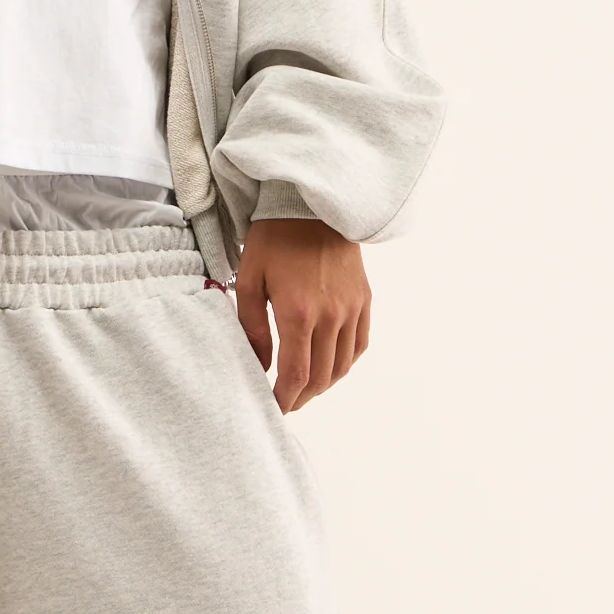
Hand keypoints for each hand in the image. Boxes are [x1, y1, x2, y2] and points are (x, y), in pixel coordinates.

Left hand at [234, 219, 370, 412]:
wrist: (312, 206)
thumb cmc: (273, 239)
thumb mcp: (249, 280)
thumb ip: (252, 327)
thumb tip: (259, 364)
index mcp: (298, 313)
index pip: (296, 375)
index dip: (285, 399)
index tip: (273, 408)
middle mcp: (331, 316)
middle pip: (321, 377)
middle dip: (302, 397)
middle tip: (285, 402)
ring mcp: (352, 309)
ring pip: (342, 366)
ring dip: (323, 385)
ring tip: (303, 389)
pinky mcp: (364, 300)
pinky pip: (359, 345)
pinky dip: (344, 364)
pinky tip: (328, 366)